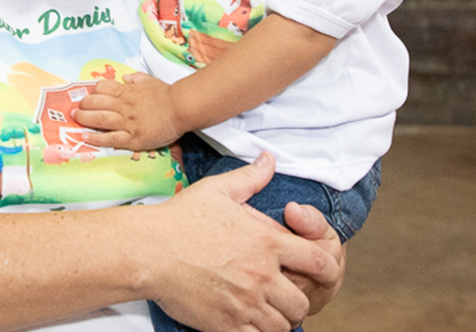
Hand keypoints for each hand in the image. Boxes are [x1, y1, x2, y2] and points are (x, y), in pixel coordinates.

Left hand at [73, 72, 182, 150]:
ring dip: (85, 118)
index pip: (103, 88)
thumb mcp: (149, 81)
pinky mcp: (133, 138)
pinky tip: (86, 136)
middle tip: (75, 108)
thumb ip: (136, 78)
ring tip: (76, 118)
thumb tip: (125, 77)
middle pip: (97, 103)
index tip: (88, 95)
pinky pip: (111, 139)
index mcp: (128, 92)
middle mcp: (125, 106)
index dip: (93, 91)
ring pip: (101, 119)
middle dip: (83, 104)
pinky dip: (97, 138)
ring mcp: (128, 123)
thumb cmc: (166, 95)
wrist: (181, 109)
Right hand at [147, 152, 336, 331]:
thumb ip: (251, 177)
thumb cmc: (180, 219)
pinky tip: (248, 320)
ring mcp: (245, 303)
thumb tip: (269, 160)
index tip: (321, 271)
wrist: (147, 250)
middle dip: (299, 298)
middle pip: (303, 300)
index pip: (319, 261)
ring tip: (266, 308)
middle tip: (285, 293)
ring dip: (279, 317)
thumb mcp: (218, 189)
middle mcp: (261, 274)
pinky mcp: (226, 324)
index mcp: (267, 241)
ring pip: (283, 324)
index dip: (327, 268)